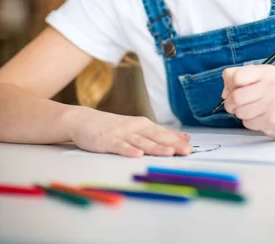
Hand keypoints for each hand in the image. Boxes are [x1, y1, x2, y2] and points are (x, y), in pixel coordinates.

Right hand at [65, 106, 191, 156]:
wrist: (83, 120)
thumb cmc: (113, 127)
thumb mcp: (136, 127)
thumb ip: (157, 133)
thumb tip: (182, 137)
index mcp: (143, 125)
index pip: (163, 133)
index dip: (177, 140)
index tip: (191, 147)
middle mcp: (134, 127)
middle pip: (156, 137)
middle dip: (172, 144)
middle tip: (187, 151)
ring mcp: (121, 134)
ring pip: (142, 141)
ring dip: (156, 147)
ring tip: (169, 153)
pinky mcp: (108, 141)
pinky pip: (120, 146)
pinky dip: (129, 150)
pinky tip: (138, 154)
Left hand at [222, 64, 274, 138]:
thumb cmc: (273, 93)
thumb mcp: (259, 77)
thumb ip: (238, 78)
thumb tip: (225, 93)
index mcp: (265, 72)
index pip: (236, 76)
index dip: (230, 84)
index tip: (234, 87)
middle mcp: (270, 86)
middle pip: (235, 97)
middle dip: (230, 103)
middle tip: (234, 104)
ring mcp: (272, 104)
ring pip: (240, 112)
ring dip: (240, 113)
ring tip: (250, 110)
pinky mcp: (271, 121)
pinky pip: (248, 123)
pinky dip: (249, 122)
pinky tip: (259, 117)